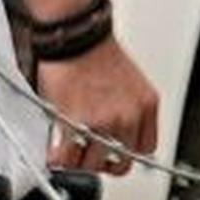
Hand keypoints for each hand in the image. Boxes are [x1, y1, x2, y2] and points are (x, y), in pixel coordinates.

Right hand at [39, 33, 159, 174]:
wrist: (75, 36)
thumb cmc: (94, 52)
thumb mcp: (128, 82)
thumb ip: (126, 110)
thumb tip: (112, 133)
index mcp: (146, 105)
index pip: (145, 149)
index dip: (125, 155)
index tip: (112, 155)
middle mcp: (129, 116)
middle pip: (121, 163)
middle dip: (101, 164)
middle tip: (86, 157)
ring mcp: (104, 121)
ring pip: (93, 163)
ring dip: (78, 161)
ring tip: (67, 153)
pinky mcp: (77, 122)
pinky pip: (69, 155)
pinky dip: (59, 158)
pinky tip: (54, 153)